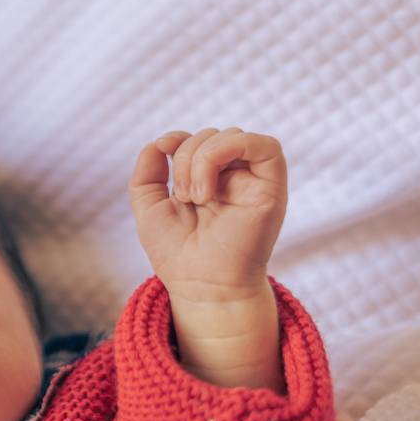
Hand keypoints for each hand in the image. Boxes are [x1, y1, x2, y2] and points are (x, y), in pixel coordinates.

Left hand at [127, 127, 287, 302]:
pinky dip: (228, 149)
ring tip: (196, 197)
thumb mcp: (149, 208)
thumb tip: (160, 141)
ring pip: (231, 135)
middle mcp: (232, 177)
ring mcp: (252, 180)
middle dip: (186, 156)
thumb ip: (147, 172)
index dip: (177, 138)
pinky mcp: (272, 186)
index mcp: (207, 180)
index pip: (196, 139)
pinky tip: (209, 188)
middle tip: (184, 197)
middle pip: (211, 135)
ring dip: (201, 158)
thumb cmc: (177, 254)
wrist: (201, 286)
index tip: (162, 148)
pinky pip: (264, 144)